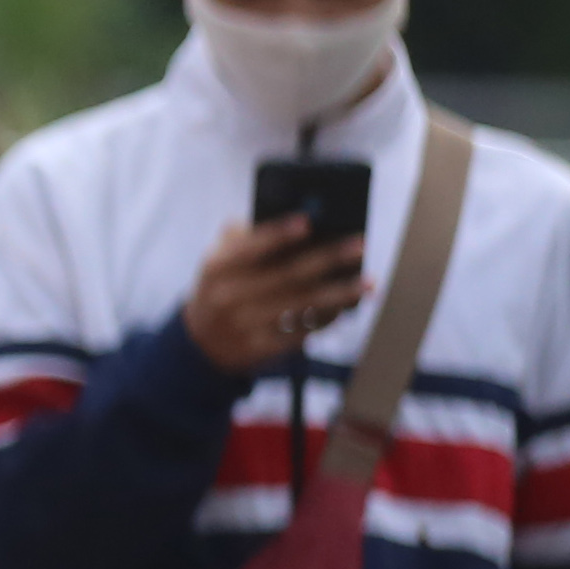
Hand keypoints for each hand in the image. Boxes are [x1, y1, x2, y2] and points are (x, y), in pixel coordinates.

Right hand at [182, 213, 370, 374]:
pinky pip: (301, 332)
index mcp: (216, 268)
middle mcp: (227, 297)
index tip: (307, 222)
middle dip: (327, 259)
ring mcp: (243, 326)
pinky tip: (348, 306)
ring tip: (368, 283)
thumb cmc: (222, 289)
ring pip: (301, 305)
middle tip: (360, 245)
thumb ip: (242, 237)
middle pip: (286, 275)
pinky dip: (328, 318)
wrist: (201, 346)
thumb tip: (293, 219)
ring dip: (339, 294)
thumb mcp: (218, 262)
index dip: (277, 235)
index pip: (248, 248)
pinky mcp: (259, 349)